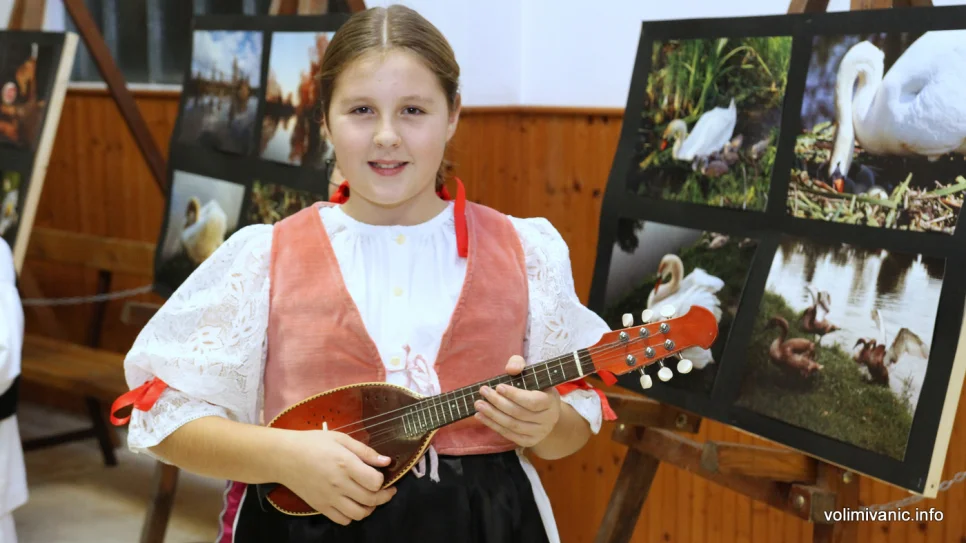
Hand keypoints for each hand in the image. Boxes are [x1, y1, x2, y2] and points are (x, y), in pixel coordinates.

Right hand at [278, 430, 396, 525]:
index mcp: (345, 464)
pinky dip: (352, 516)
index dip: (382, 480)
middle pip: (371, 500)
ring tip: (370, 499)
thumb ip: (364, 451)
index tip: (382, 475)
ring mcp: (329, 498)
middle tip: (387, 490)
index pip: (375, 482)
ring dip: (370, 509)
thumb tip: (386, 461)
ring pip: (359, 514)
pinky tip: (353, 504)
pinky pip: (343, 520)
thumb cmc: (313, 443)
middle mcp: (339, 484)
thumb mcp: (340, 439)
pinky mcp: (320, 507)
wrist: (284, 457)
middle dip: (384, 497)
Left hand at [474, 354, 561, 447]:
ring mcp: (539, 433)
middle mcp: (548, 419)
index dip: (514, 395)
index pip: (532, 401)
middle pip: (519, 413)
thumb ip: (519, 364)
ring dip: (492, 415)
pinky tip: (481, 416)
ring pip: (513, 425)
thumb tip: (511, 369)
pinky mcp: (529, 441)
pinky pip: (509, 435)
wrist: (545, 411)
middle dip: (498, 402)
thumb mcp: (530, 372)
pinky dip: (493, 425)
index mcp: (551, 401)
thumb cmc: (535, 388)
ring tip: (478, 405)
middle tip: (483, 391)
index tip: (498, 386)